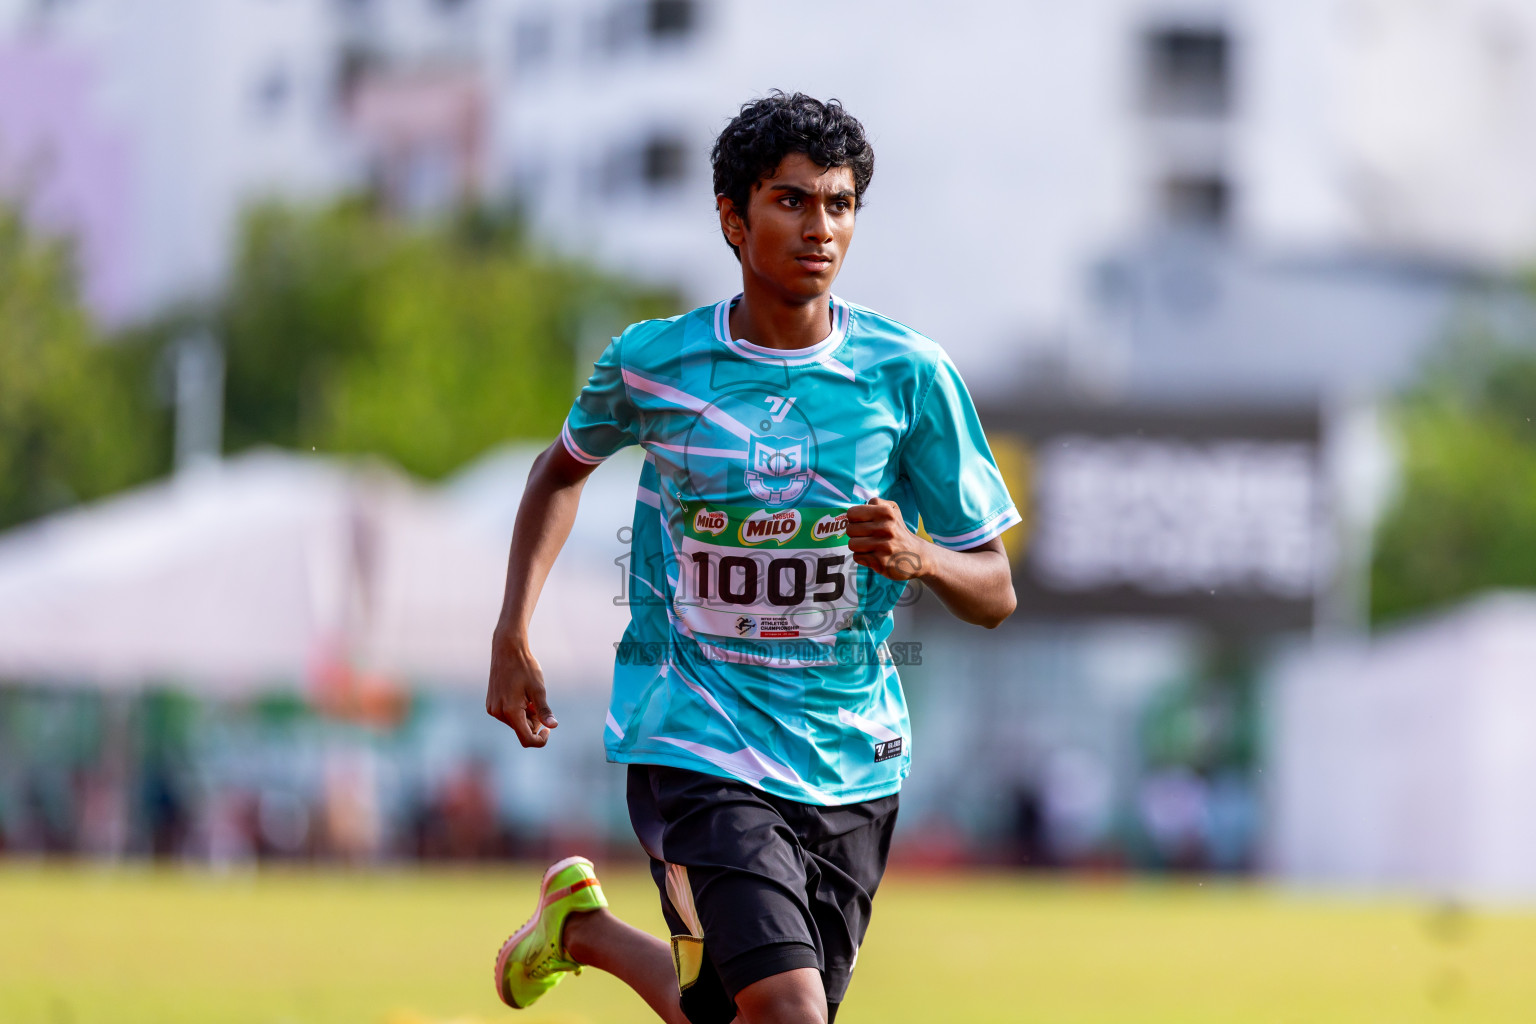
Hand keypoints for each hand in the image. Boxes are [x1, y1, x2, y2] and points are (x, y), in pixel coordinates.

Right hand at [486, 632, 557, 747]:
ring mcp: (493, 709)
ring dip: (526, 715)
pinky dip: (518, 710)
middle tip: (537, 702)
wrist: (507, 650)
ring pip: (515, 723)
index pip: (526, 739)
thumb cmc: (525, 667)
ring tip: (528, 696)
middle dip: (534, 721)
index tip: (549, 729)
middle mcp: (498, 713)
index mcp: (510, 711)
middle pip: (522, 730)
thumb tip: (554, 726)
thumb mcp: (538, 689)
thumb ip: (544, 710)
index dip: (540, 740)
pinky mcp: (491, 704)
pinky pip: (508, 715)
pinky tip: (520, 694)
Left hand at [845, 497, 929, 580]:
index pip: (852, 513)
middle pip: (850, 529)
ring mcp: (884, 546)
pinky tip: (875, 555)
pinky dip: (863, 557)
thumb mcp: (892, 510)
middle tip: (868, 537)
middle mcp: (886, 528)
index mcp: (886, 512)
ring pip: (852, 544)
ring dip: (859, 547)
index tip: (863, 523)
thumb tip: (855, 510)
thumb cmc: (898, 531)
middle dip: (856, 534)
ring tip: (871, 546)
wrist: (917, 555)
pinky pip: (857, 557)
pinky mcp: (881, 562)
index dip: (854, 519)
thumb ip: (875, 504)